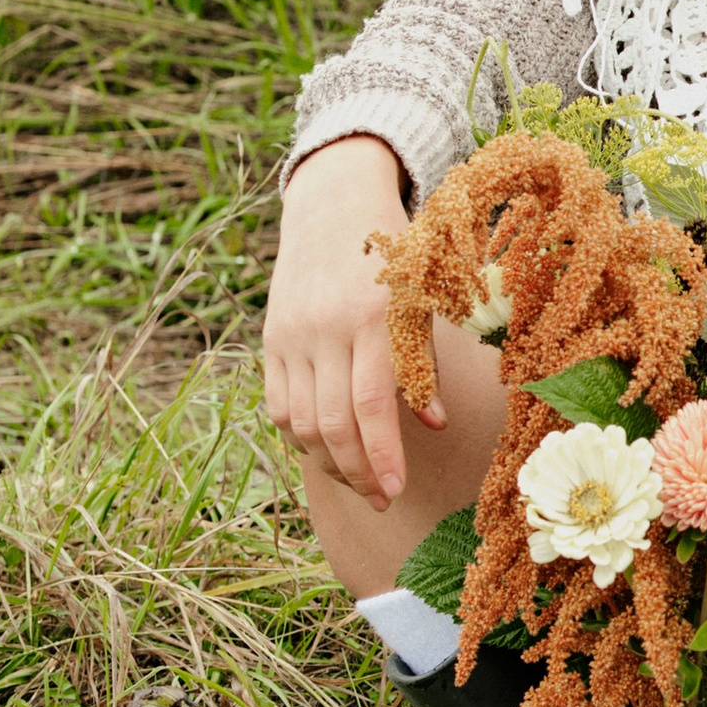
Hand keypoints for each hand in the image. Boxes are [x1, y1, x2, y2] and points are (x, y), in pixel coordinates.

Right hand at [263, 136, 417, 502]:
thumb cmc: (396, 257)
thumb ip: (425, 364)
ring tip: (358, 479)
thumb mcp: (423, 299)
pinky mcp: (272, 340)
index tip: (394, 491)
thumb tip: (434, 424)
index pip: (372, 404)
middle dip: (357, 471)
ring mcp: (292, 335)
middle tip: (380, 498)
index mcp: (372, 316)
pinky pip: (279, 404)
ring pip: (301, 421)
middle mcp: (326, 328)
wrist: (334, 207)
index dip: (382, 455)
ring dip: (329, 461)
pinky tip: (326, 448)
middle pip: (333, 422)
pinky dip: (300, 436)